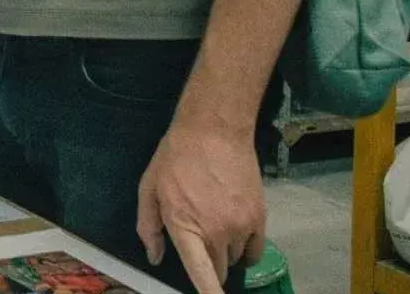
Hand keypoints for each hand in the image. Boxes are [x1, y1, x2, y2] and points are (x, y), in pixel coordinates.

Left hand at [137, 123, 264, 293]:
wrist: (214, 132)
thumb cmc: (176, 158)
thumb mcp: (149, 188)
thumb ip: (149, 227)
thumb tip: (155, 256)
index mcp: (184, 226)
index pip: (200, 272)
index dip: (208, 292)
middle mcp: (216, 232)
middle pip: (217, 269)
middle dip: (208, 264)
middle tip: (199, 240)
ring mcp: (241, 226)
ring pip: (234, 258)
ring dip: (224, 252)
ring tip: (214, 223)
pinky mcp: (260, 218)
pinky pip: (255, 251)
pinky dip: (246, 250)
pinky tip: (236, 235)